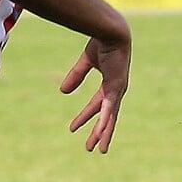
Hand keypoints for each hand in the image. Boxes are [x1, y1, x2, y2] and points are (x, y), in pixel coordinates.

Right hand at [61, 35, 130, 152]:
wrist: (111, 31)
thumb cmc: (102, 42)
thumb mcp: (86, 61)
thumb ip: (76, 76)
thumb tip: (63, 92)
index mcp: (110, 84)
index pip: (97, 105)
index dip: (85, 117)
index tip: (72, 128)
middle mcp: (116, 90)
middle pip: (107, 117)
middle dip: (99, 132)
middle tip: (94, 148)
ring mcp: (117, 91)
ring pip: (109, 118)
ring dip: (104, 134)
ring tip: (100, 150)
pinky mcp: (116, 88)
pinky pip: (108, 108)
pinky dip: (105, 121)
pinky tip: (101, 133)